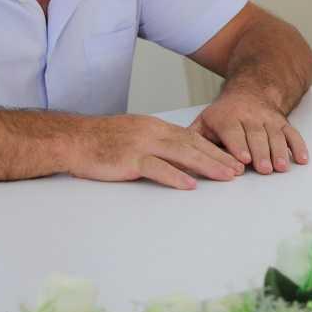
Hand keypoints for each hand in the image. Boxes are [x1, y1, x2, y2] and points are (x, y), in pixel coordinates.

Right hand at [68, 114, 244, 189]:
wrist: (73, 139)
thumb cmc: (100, 141)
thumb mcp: (134, 136)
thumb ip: (156, 145)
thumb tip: (179, 160)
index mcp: (155, 126)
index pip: (191, 137)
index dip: (213, 149)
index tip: (231, 159)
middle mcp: (152, 132)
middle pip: (193, 144)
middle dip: (218, 157)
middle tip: (238, 170)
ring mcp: (141, 144)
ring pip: (182, 153)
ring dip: (206, 165)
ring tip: (225, 176)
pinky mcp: (129, 159)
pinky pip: (157, 167)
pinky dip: (175, 176)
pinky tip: (190, 184)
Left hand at [191, 90, 308, 174]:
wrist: (250, 90)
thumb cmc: (224, 114)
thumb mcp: (205, 121)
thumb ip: (195, 138)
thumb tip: (180, 157)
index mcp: (227, 118)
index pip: (233, 132)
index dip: (238, 146)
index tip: (243, 159)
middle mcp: (249, 117)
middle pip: (256, 136)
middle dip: (260, 153)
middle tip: (263, 169)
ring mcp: (268, 120)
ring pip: (274, 136)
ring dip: (279, 152)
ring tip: (280, 167)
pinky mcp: (282, 123)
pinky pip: (292, 133)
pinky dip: (298, 146)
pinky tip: (301, 159)